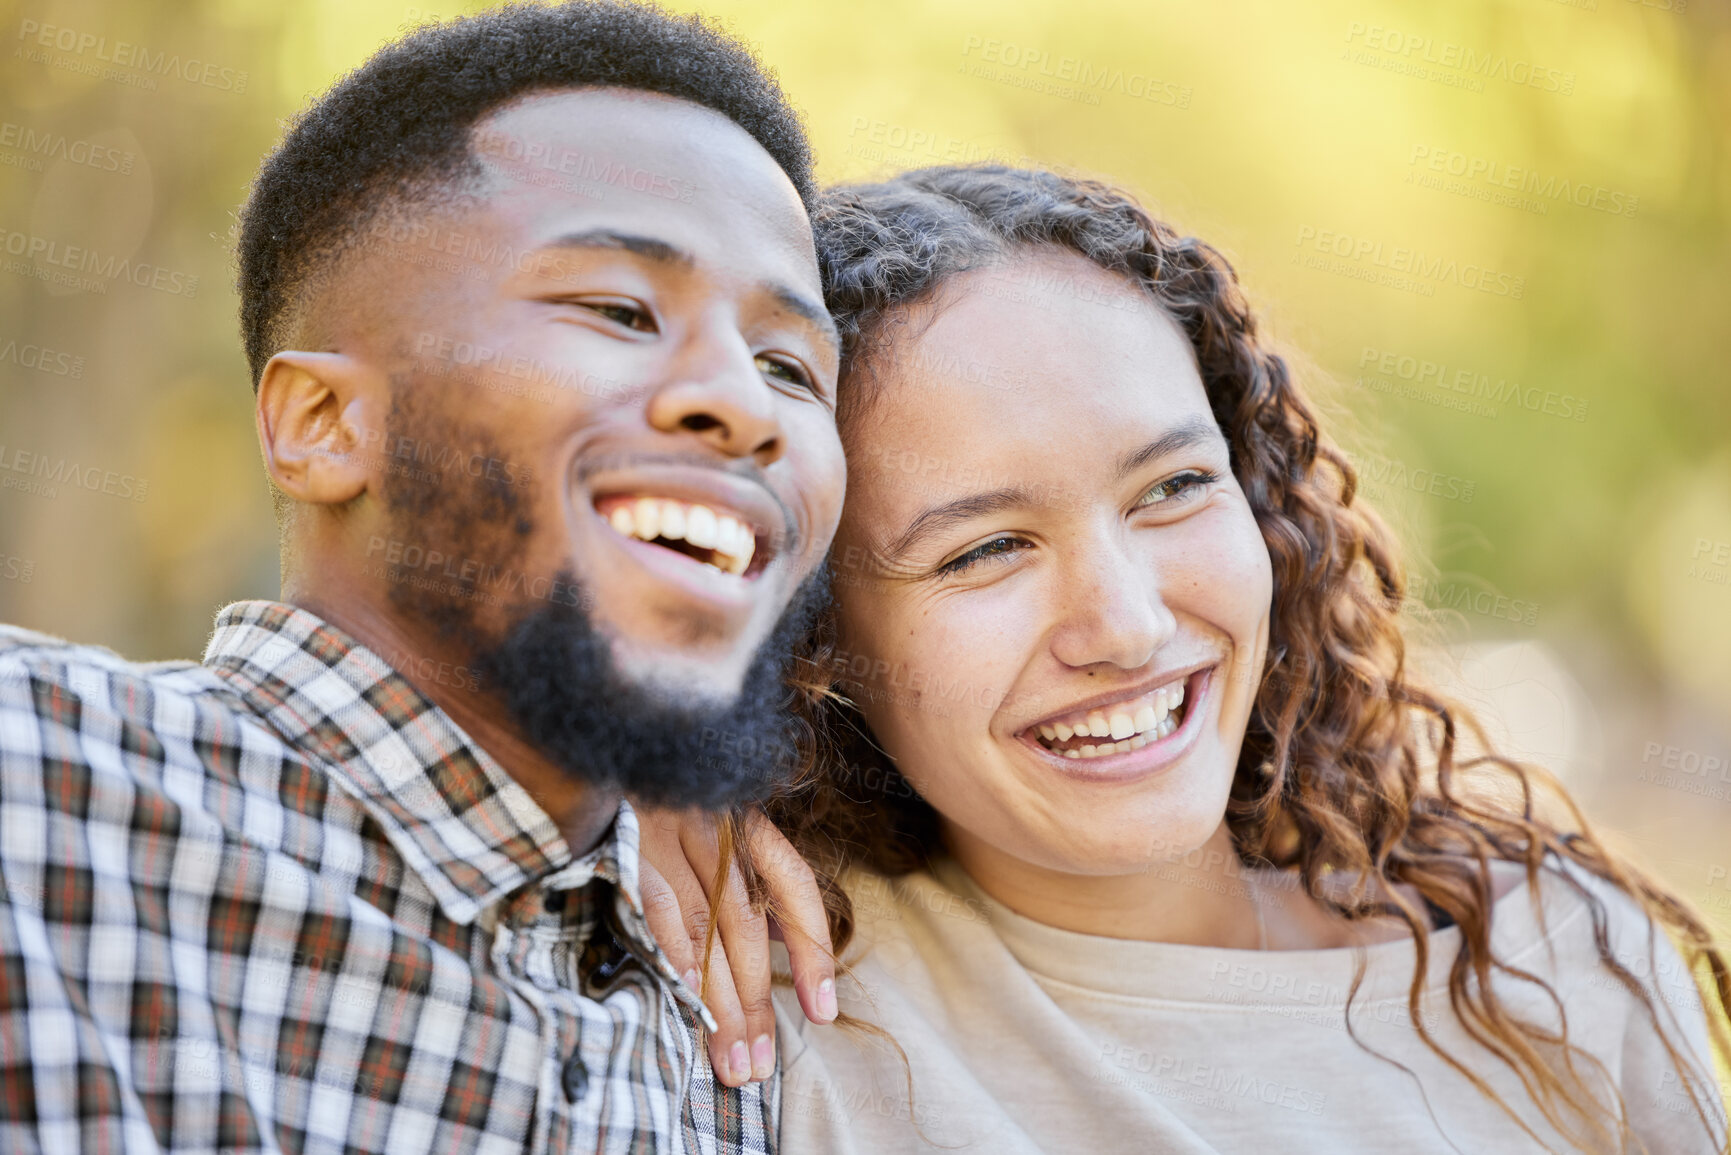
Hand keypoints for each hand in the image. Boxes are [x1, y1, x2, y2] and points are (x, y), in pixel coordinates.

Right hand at [636, 806, 837, 1086]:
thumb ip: (750, 876)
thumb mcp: (714, 822)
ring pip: (706, 929)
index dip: (811, 952)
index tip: (823, 1013)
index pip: (793, 887)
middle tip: (759, 1064)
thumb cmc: (659, 794)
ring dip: (720, 1002)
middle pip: (745, 925)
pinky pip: (656, 911)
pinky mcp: (623, 847)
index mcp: (741, 821)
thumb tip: (785, 936)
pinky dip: (673, 958)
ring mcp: (666, 834)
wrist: (600, 744)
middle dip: (757, 1001)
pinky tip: (684, 1003)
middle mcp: (712, 827)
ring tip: (731, 1061)